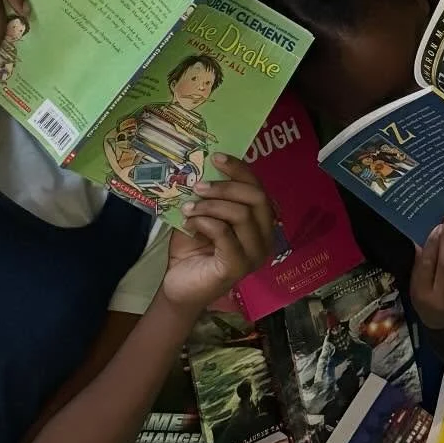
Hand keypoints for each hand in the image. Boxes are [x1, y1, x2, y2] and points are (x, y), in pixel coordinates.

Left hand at [161, 156, 274, 313]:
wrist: (178, 285)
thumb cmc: (192, 248)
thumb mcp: (202, 213)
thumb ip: (209, 194)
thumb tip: (202, 165)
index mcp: (260, 223)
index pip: (259, 188)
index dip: (240, 169)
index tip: (217, 157)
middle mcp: (264, 238)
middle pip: (257, 198)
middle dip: (226, 187)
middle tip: (200, 186)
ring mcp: (253, 255)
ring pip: (241, 214)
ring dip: (211, 205)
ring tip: (189, 207)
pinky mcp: (237, 267)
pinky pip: (224, 233)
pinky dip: (205, 222)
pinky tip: (190, 223)